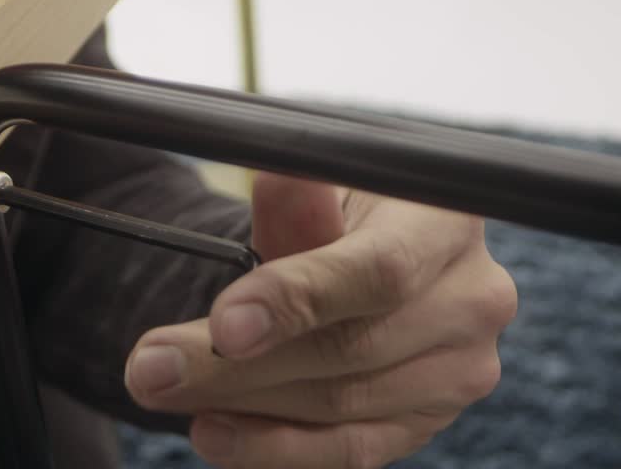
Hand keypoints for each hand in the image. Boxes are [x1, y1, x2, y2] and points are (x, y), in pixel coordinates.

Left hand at [124, 173, 516, 467]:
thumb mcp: (316, 188)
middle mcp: (471, 298)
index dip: (298, 301)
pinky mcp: (427, 420)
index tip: (224, 326)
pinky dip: (275, 448)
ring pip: (339, 405)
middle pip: (348, 350)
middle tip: (149, 367)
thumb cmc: (333, 210)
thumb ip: (297, 196)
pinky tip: (214, 432)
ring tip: (163, 390)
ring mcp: (458, 370)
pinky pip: (349, 451)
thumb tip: (280, 179)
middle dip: (234, 365)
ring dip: (240, 407)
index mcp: (445, 222)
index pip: (378, 272)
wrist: (360, 257)